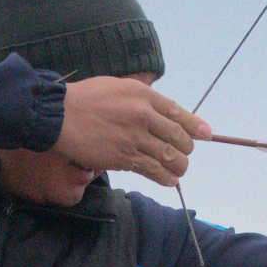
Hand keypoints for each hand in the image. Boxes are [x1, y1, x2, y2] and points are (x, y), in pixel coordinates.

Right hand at [54, 76, 210, 185]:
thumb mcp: (116, 85)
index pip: (177, 112)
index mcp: (142, 94)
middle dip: (186, 148)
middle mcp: (143, 115)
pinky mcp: (124, 157)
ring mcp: (135, 137)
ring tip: (180, 170)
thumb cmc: (83, 99)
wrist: (60, 115)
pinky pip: (152, 169)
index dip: (195, 125)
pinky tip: (170, 181)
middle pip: (177, 135)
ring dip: (179, 165)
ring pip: (169, 155)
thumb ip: (138, 96)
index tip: (206, 133)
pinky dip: (164, 177)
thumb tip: (155, 107)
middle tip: (186, 154)